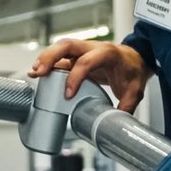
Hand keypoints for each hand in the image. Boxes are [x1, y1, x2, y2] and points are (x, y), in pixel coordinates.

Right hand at [29, 40, 150, 111]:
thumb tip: (114, 125)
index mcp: (108, 54)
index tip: (68, 95)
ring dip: (46, 59)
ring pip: (61, 48)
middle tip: (40, 73)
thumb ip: (125, 108)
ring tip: (34, 73)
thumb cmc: (133, 71)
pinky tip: (38, 72)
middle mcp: (93, 48)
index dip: (75, 77)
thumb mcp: (134, 91)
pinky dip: (48, 63)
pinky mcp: (77, 56)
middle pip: (68, 45)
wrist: (136, 60)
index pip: (87, 61)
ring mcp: (84, 50)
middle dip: (51, 57)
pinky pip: (61, 57)